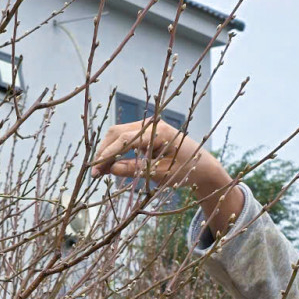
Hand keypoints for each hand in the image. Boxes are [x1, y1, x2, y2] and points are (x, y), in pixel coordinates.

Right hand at [88, 119, 243, 235]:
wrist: (203, 165)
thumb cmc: (186, 171)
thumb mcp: (160, 174)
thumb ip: (134, 170)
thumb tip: (109, 169)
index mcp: (158, 132)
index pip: (124, 139)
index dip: (107, 154)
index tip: (96, 170)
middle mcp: (152, 124)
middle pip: (117, 132)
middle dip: (104, 151)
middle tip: (95, 173)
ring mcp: (149, 125)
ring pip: (118, 133)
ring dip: (107, 149)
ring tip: (100, 170)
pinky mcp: (147, 131)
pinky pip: (125, 136)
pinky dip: (115, 148)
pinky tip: (109, 163)